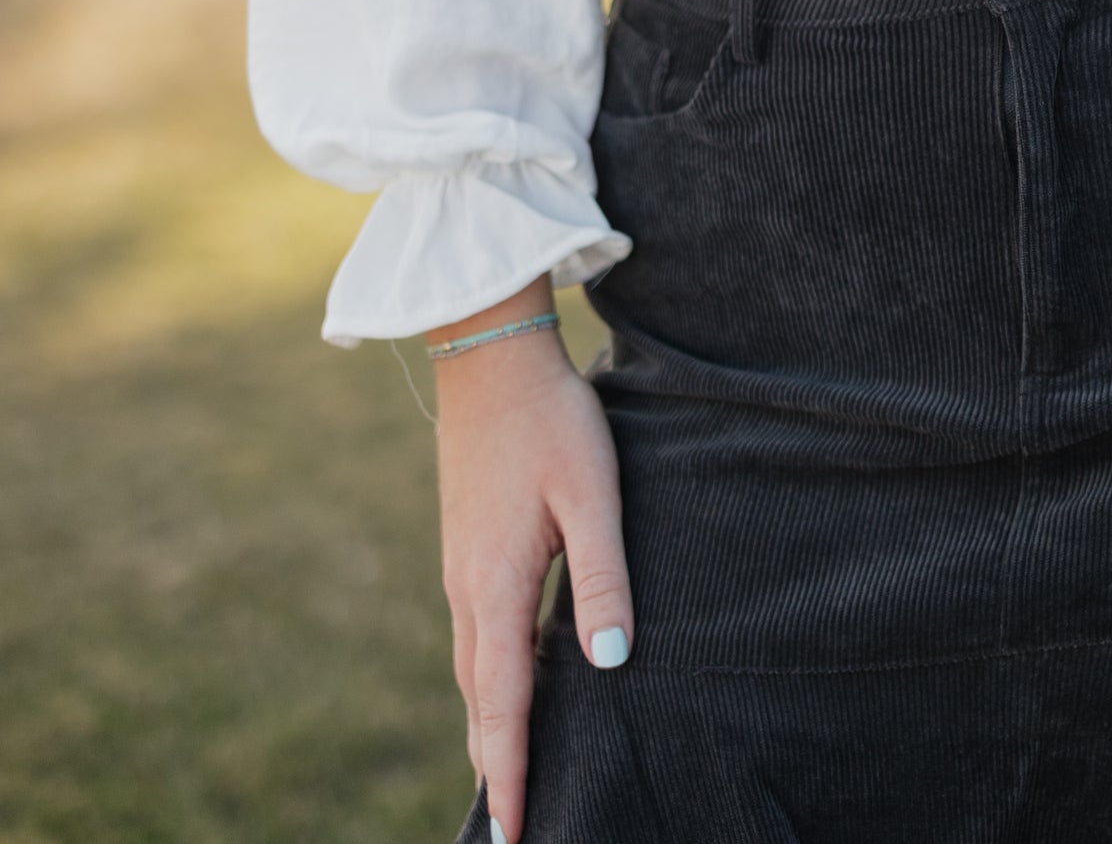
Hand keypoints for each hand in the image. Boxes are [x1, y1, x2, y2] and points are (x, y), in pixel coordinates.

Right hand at [433, 285, 633, 843]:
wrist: (490, 353)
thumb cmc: (552, 418)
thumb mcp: (592, 493)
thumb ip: (601, 579)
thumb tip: (611, 666)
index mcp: (497, 586)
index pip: (504, 704)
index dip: (510, 771)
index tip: (513, 833)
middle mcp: (469, 588)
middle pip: (481, 699)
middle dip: (494, 765)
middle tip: (510, 827)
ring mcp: (461, 567)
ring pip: (473, 670)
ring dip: (489, 726)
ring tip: (505, 776)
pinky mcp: (466, 547)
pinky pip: (474, 637)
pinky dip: (486, 682)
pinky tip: (505, 687)